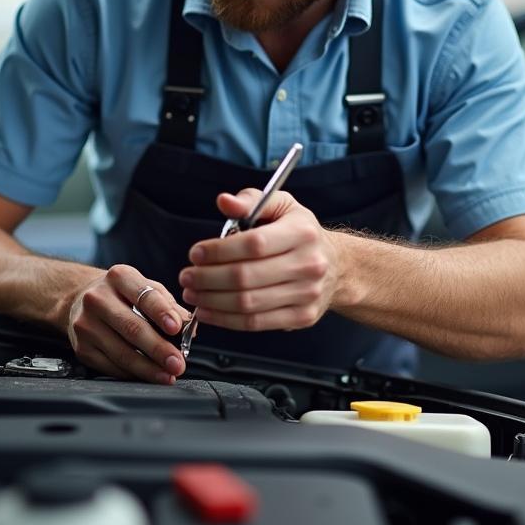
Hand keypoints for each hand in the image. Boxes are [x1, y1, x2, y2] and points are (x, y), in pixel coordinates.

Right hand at [65, 264, 190, 383]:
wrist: (80, 299)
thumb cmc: (122, 294)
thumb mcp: (145, 287)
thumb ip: (168, 305)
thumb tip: (188, 327)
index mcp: (119, 277)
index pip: (143, 295)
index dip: (161, 313)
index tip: (177, 328)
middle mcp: (97, 298)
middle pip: (131, 328)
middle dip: (158, 349)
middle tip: (178, 363)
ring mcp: (86, 324)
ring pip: (121, 352)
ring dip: (148, 368)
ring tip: (168, 375)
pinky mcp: (81, 348)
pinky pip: (110, 366)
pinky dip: (132, 373)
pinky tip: (148, 375)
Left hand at [179, 189, 340, 331]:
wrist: (338, 267)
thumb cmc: (301, 233)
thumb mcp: (281, 206)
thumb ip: (250, 201)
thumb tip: (224, 201)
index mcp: (302, 233)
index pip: (254, 244)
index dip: (219, 251)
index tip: (195, 253)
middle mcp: (308, 265)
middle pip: (247, 277)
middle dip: (208, 278)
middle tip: (186, 276)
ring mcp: (306, 294)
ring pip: (248, 304)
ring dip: (212, 301)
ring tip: (192, 294)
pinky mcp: (302, 317)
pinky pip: (256, 323)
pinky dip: (226, 320)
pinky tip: (208, 311)